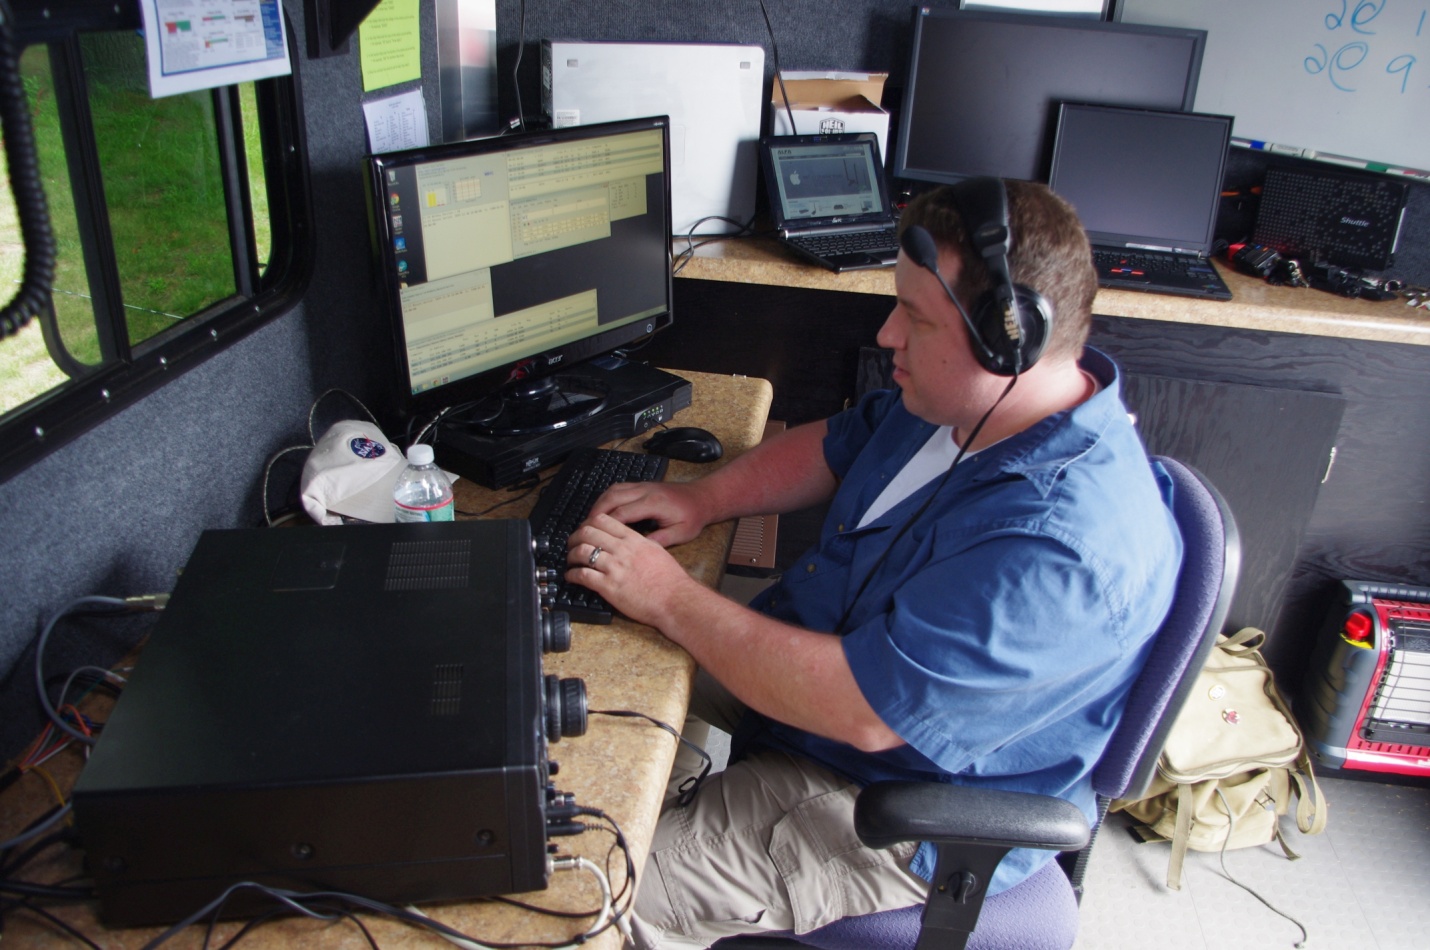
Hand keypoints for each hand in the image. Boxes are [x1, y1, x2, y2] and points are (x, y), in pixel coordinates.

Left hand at [566, 513, 696, 627]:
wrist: (675, 599)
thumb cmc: (670, 579)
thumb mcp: (656, 550)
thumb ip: (639, 542)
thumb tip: (628, 539)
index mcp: (633, 539)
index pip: (602, 520)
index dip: (587, 523)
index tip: (583, 530)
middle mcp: (622, 550)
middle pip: (587, 532)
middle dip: (574, 538)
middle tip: (571, 545)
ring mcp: (615, 568)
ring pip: (582, 552)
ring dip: (571, 556)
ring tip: (570, 561)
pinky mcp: (609, 587)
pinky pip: (583, 576)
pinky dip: (572, 575)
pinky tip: (571, 577)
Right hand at [585, 481, 707, 548]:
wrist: (703, 497)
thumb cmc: (693, 517)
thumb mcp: (681, 534)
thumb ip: (659, 540)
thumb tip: (637, 549)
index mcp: (654, 503)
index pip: (622, 513)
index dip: (605, 525)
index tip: (594, 537)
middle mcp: (645, 491)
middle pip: (612, 497)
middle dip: (595, 513)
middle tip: (585, 529)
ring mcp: (643, 485)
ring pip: (613, 490)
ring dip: (599, 504)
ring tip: (590, 521)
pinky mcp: (643, 485)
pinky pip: (619, 488)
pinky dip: (606, 498)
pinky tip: (602, 510)